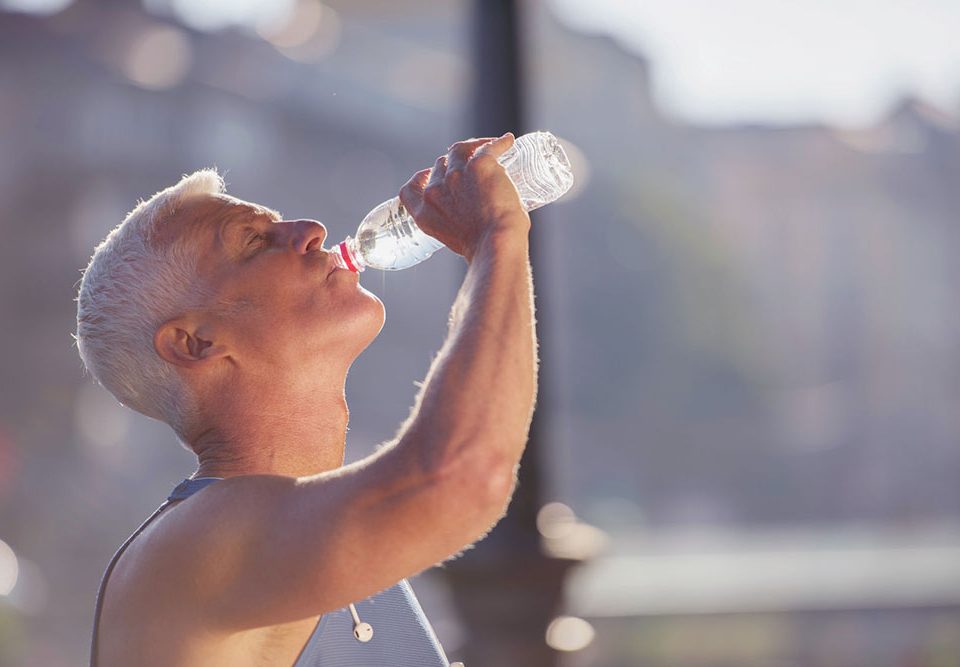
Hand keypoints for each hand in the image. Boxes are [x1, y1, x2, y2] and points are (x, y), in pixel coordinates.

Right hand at [398, 133, 529, 261]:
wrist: (496, 244)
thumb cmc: (483, 248)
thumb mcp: (455, 241)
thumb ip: (456, 226)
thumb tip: (476, 220)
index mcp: (425, 213)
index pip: (410, 189)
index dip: (420, 179)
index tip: (430, 176)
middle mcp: (435, 191)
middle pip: (440, 166)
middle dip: (454, 165)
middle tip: (473, 170)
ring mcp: (455, 175)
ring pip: (460, 150)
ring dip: (473, 147)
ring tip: (490, 148)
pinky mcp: (479, 165)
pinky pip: (487, 147)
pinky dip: (498, 143)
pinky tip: (507, 141)